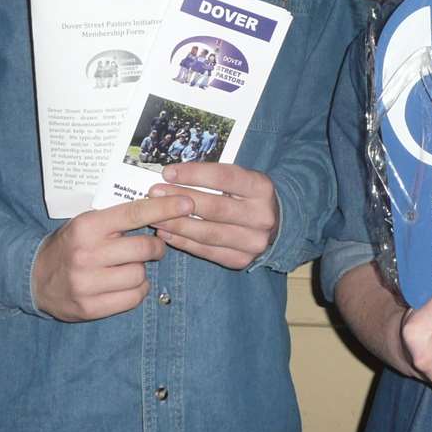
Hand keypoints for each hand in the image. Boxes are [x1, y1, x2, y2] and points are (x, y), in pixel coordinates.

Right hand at [33, 195, 191, 321]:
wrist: (34, 278)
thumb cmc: (70, 245)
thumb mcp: (87, 224)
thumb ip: (117, 218)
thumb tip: (161, 207)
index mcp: (87, 226)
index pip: (134, 213)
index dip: (164, 208)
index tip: (187, 204)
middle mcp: (87, 254)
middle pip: (143, 248)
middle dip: (155, 247)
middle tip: (152, 248)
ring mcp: (87, 283)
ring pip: (140, 275)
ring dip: (142, 271)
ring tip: (129, 267)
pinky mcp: (90, 307)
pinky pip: (133, 298)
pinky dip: (137, 291)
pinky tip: (125, 285)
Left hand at [149, 161, 278, 269]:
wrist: (276, 224)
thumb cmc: (248, 196)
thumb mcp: (241, 179)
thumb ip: (214, 177)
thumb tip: (173, 176)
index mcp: (261, 188)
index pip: (224, 177)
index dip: (194, 174)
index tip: (168, 172)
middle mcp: (261, 216)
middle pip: (214, 207)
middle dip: (179, 200)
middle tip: (155, 194)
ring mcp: (253, 241)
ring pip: (208, 233)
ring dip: (177, 224)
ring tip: (155, 216)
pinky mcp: (241, 259)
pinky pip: (207, 251)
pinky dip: (183, 243)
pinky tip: (166, 233)